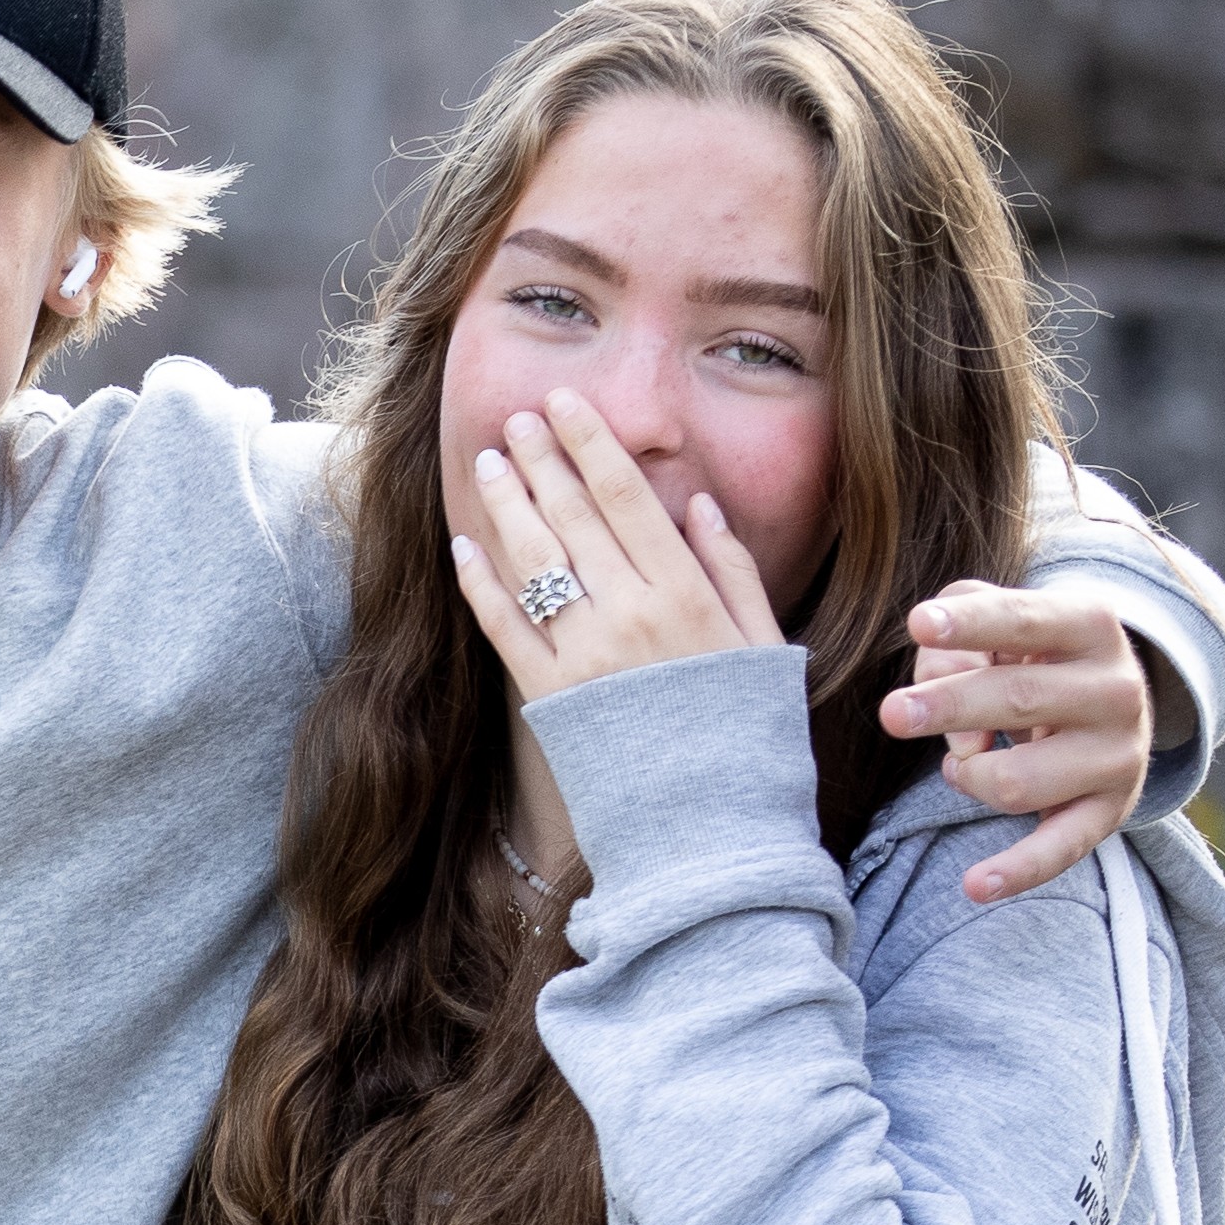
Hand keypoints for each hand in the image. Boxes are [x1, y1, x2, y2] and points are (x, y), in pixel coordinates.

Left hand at [451, 388, 783, 702]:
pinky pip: (503, 627)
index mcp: (685, 595)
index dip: (590, 444)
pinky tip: (462, 545)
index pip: (626, 497)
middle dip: (541, 460)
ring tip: (488, 463)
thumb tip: (698, 502)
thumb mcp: (762, 642)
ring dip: (506, 505)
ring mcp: (583, 655)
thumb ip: (732, 569)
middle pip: (573, 518)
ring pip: (533, 561)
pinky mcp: (548, 695)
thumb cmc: (746, 728)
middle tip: (515, 417)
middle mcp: (629, 615)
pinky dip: (479, 583)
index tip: (564, 403)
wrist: (712, 822)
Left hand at [882, 583, 1149, 903]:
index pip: (1025, 621)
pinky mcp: (1109, 809)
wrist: (1107, 704)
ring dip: (967, 773)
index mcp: (1090, 626)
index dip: (972, 623)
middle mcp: (1116, 690)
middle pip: (1016, 701)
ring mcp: (1117, 755)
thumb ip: (957, 640)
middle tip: (894, 713)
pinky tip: (976, 884)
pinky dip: (1020, 869)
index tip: (918, 625)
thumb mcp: (994, 623)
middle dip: (947, 708)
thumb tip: (951, 715)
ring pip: (1017, 779)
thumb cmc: (1026, 654)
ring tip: (962, 762)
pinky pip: (1062, 847)